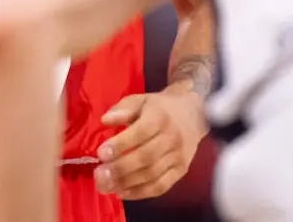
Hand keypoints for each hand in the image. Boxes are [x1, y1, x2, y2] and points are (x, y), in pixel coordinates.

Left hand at [93, 87, 207, 199]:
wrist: (192, 115)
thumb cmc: (159, 108)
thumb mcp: (140, 100)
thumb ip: (122, 109)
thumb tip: (105, 120)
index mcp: (160, 117)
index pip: (141, 132)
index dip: (121, 144)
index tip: (101, 154)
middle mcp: (172, 138)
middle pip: (146, 157)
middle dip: (120, 168)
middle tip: (99, 176)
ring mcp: (178, 157)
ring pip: (152, 175)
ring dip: (127, 183)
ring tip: (106, 186)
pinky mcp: (181, 171)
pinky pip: (161, 186)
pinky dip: (140, 193)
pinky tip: (122, 192)